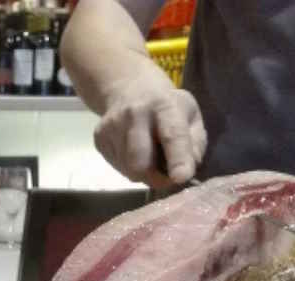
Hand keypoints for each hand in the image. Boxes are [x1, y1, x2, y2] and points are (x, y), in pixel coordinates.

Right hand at [93, 60, 206, 186]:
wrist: (128, 87)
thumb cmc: (167, 107)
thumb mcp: (191, 115)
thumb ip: (194, 143)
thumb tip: (186, 170)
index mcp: (164, 105)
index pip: (172, 134)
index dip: (177, 158)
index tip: (181, 177)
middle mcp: (134, 114)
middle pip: (140, 162)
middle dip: (156, 178)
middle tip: (166, 175)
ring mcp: (112, 126)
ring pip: (129, 170)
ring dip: (144, 173)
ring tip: (150, 157)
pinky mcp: (99, 138)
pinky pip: (118, 167)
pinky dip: (130, 167)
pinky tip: (134, 151)